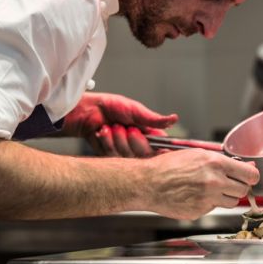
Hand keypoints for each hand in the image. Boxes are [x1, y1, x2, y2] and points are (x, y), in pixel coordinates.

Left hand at [62, 92, 177, 157]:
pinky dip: (106, 141)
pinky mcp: (109, 157)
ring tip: (111, 126)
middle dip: (134, 140)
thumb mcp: (135, 110)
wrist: (88, 110)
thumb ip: (154, 119)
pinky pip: (112, 155)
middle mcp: (137, 145)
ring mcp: (123, 152)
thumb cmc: (111, 106)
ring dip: (117, 138)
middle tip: (128, 127)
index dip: (165, 151)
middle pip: (144, 154)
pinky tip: (102, 132)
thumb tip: (174, 118)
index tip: (165, 150)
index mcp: (147, 133)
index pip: (162, 147)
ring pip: (127, 155)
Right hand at [141, 149, 259, 220]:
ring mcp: (207, 199)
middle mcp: (214, 181)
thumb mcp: (196, 154)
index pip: (250, 174)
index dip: (251, 176)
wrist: (148, 182)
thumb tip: (246, 166)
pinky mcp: (200, 212)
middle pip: (243, 190)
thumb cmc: (168, 166)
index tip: (249, 176)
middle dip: (238, 186)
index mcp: (215, 163)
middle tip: (227, 182)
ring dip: (225, 196)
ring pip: (232, 202)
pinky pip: (213, 209)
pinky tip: (195, 195)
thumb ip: (222, 161)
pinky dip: (208, 204)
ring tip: (209, 189)